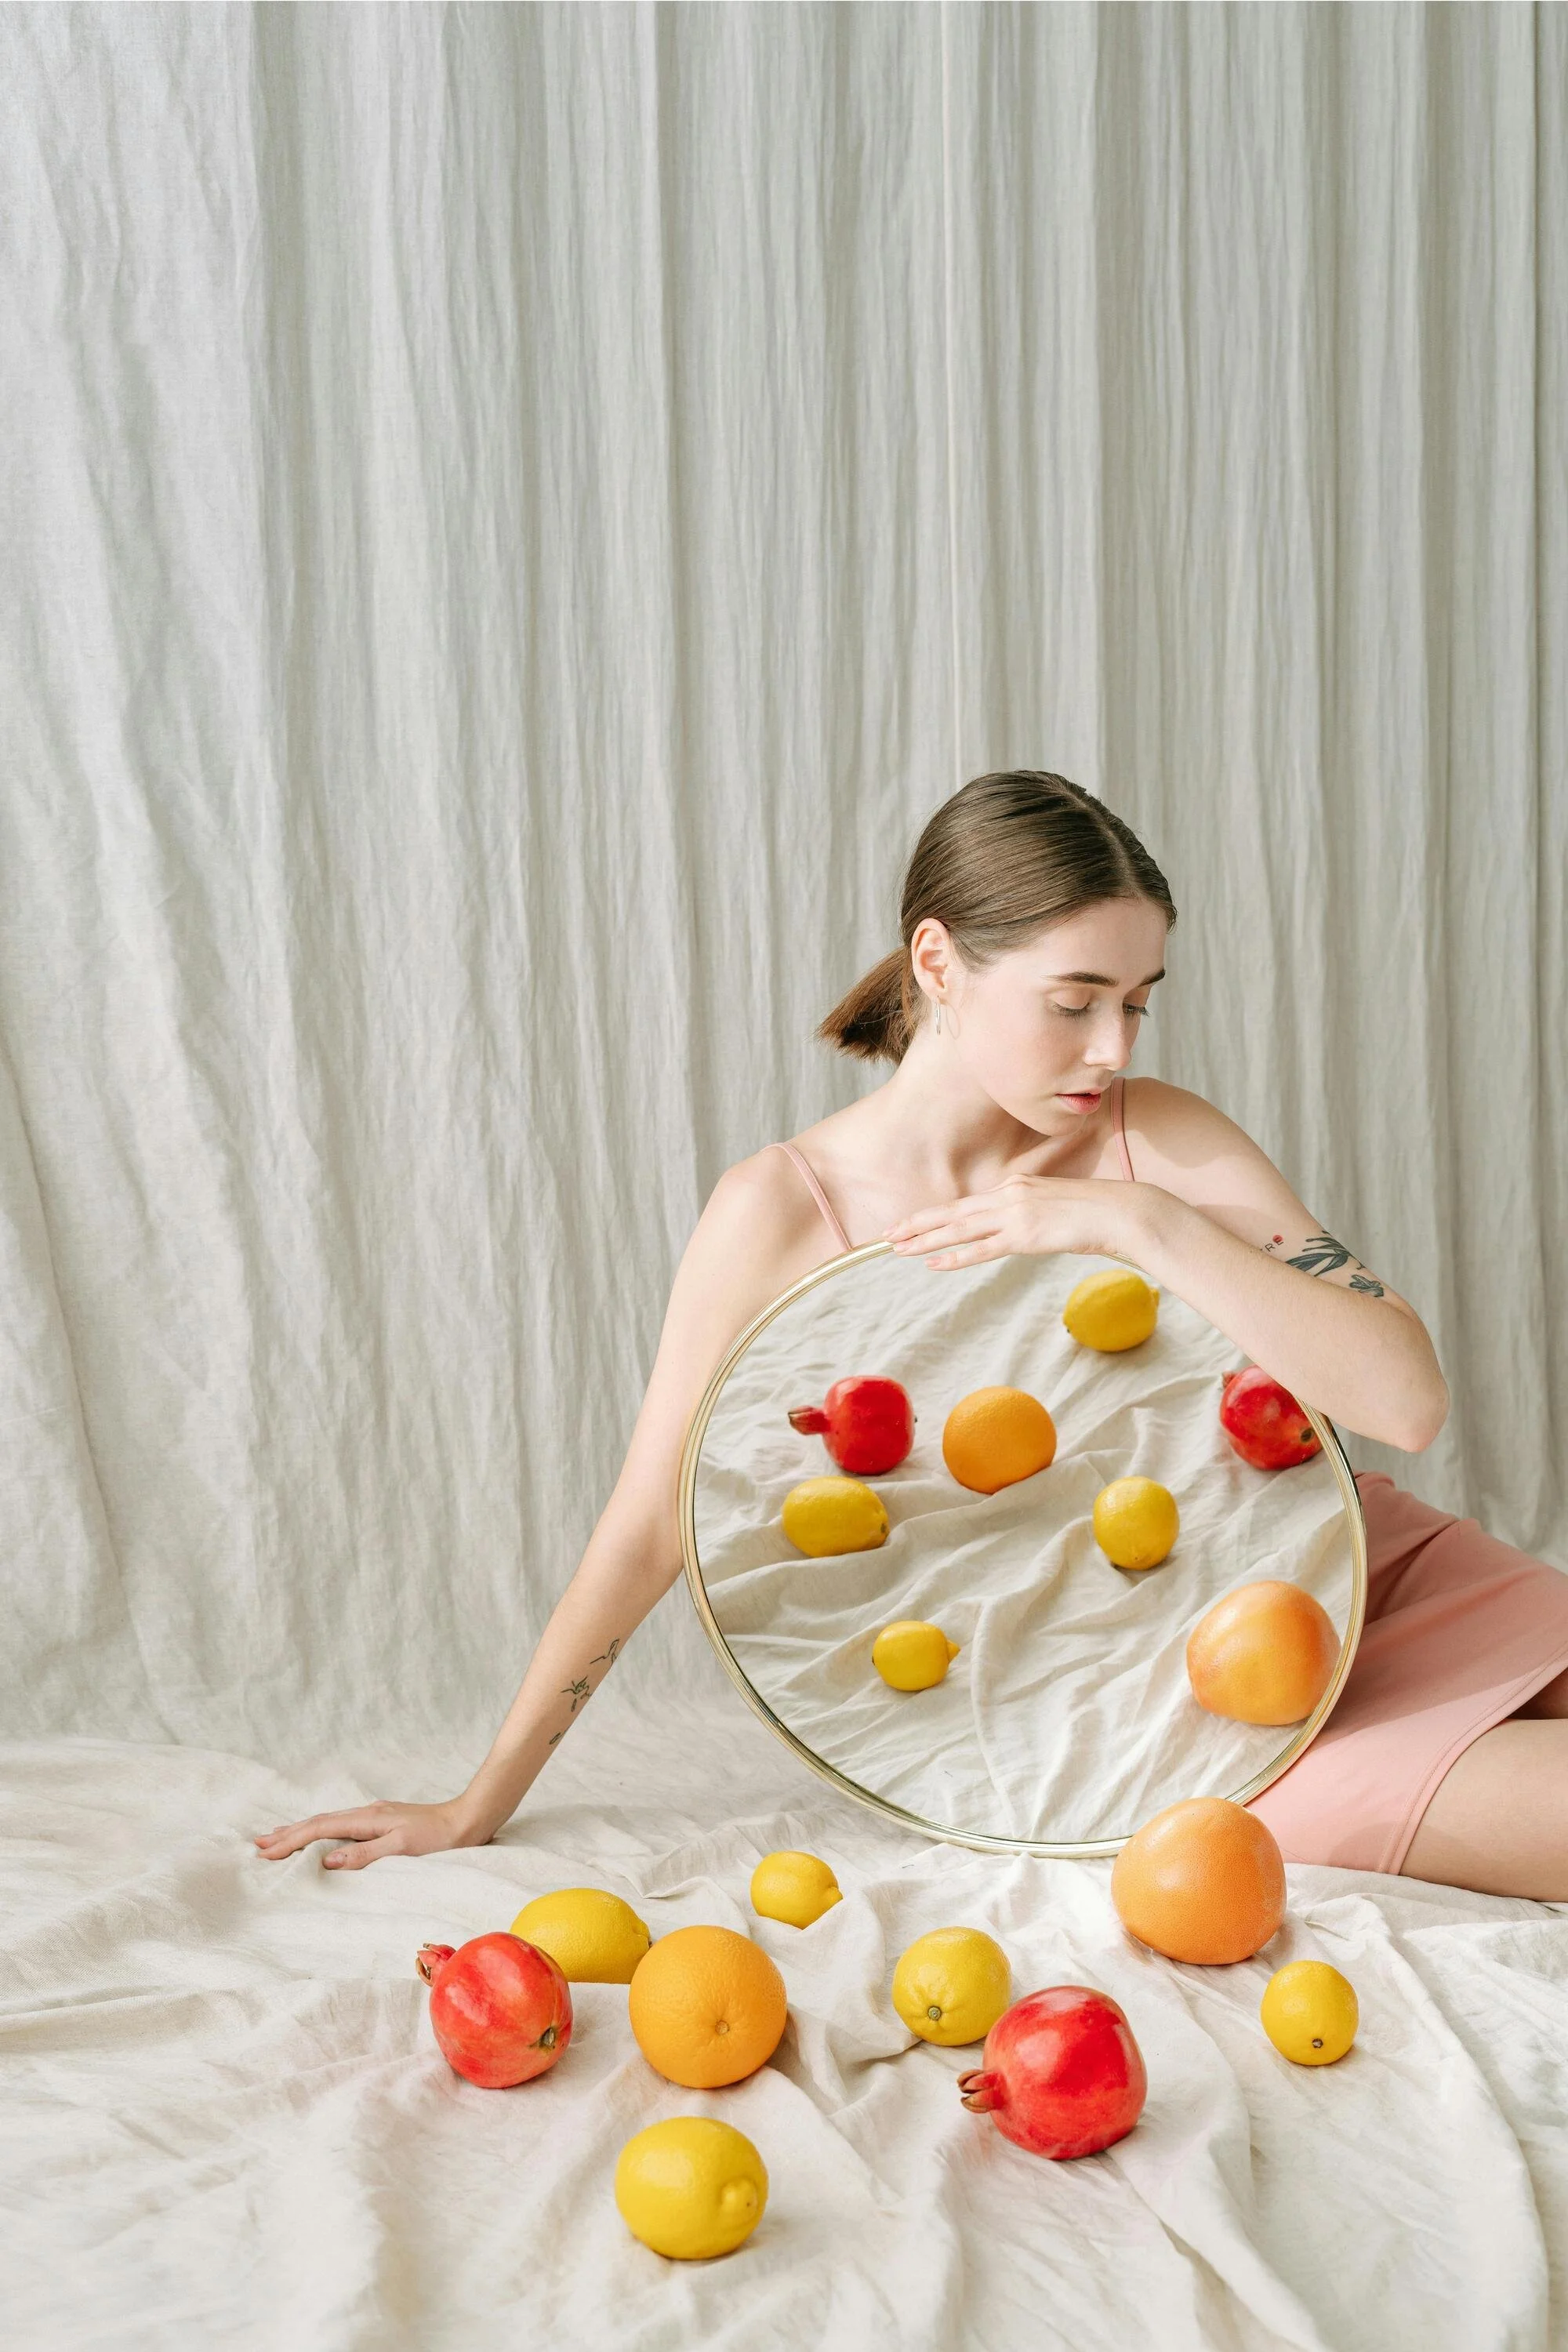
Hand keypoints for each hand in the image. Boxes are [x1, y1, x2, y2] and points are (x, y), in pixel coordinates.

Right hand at [252, 1796, 485, 1871]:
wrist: (466, 1820)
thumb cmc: (438, 1838)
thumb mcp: (402, 1849)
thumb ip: (365, 1855)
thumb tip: (328, 1860)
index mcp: (367, 1819)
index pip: (320, 1829)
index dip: (291, 1841)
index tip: (266, 1852)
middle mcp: (366, 1813)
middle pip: (318, 1822)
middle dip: (287, 1833)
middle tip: (257, 1845)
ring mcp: (373, 1816)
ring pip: (328, 1822)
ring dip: (301, 1830)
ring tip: (276, 1837)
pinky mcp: (381, 1822)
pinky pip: (340, 1825)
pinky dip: (321, 1831)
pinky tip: (319, 1836)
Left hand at [885, 1173, 1147, 1269]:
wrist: (1121, 1213)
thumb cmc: (1096, 1214)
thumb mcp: (1056, 1208)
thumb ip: (1032, 1216)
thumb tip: (1020, 1230)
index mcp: (1015, 1187)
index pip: (965, 1203)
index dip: (934, 1214)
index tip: (909, 1222)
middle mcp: (1009, 1195)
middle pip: (953, 1212)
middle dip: (917, 1224)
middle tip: (886, 1235)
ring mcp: (1016, 1214)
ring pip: (959, 1229)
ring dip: (925, 1240)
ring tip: (897, 1248)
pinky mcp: (1025, 1236)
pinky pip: (982, 1249)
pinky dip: (955, 1257)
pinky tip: (933, 1263)